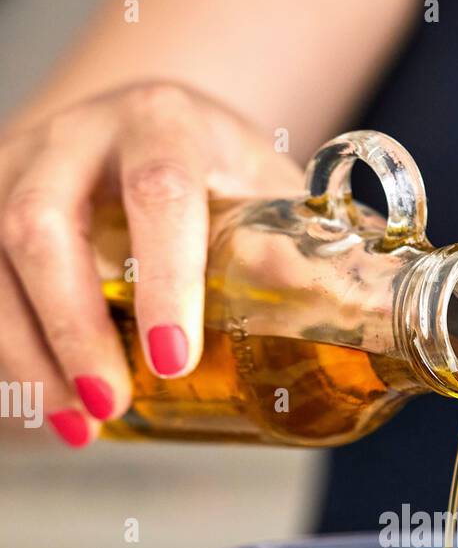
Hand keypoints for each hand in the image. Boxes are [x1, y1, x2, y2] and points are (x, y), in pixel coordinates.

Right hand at [0, 81, 303, 444]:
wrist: (150, 133)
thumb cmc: (218, 177)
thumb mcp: (266, 196)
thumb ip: (294, 248)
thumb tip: (336, 313)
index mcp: (162, 120)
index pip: (158, 189)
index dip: (164, 278)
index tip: (173, 361)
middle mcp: (76, 134)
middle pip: (44, 225)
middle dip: (74, 326)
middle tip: (112, 405)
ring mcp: (17, 166)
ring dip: (30, 353)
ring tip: (80, 428)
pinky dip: (10, 351)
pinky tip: (47, 405)